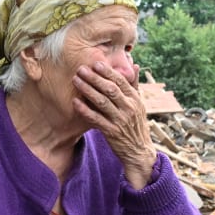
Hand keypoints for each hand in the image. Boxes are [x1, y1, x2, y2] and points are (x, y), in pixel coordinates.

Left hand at [72, 61, 156, 188]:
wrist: (139, 151)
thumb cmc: (136, 125)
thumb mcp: (139, 104)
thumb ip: (134, 85)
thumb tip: (135, 65)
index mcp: (135, 99)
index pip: (121, 81)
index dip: (108, 72)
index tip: (96, 63)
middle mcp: (129, 108)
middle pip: (110, 89)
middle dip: (94, 78)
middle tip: (81, 69)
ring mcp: (120, 120)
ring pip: (102, 102)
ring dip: (87, 90)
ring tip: (76, 80)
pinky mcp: (112, 132)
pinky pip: (96, 119)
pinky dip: (85, 110)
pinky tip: (75, 102)